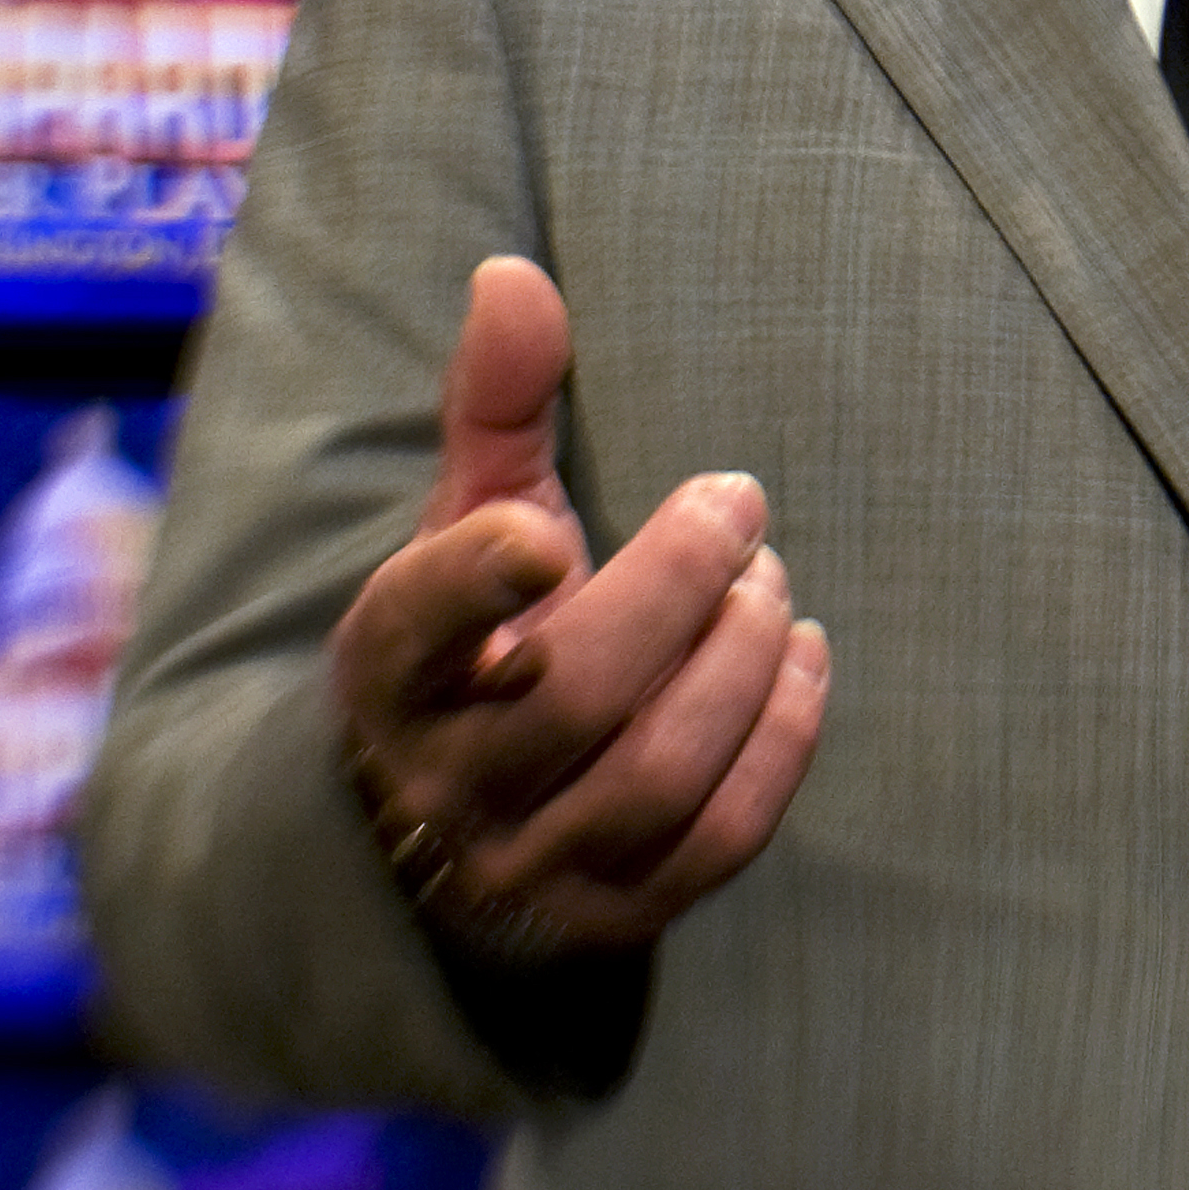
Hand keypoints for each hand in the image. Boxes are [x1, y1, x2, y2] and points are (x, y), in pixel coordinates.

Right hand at [327, 256, 830, 958]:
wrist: (457, 825)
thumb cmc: (481, 636)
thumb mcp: (468, 518)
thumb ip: (496, 404)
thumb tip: (513, 273)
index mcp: (388, 670)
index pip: (414, 632)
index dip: (476, 586)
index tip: (545, 531)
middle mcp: (443, 781)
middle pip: (575, 696)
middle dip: (679, 587)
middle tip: (739, 508)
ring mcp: (528, 863)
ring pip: (653, 776)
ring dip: (738, 665)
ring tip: (772, 586)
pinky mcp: (613, 916)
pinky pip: (717, 842)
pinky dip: (779, 743)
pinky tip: (800, 658)